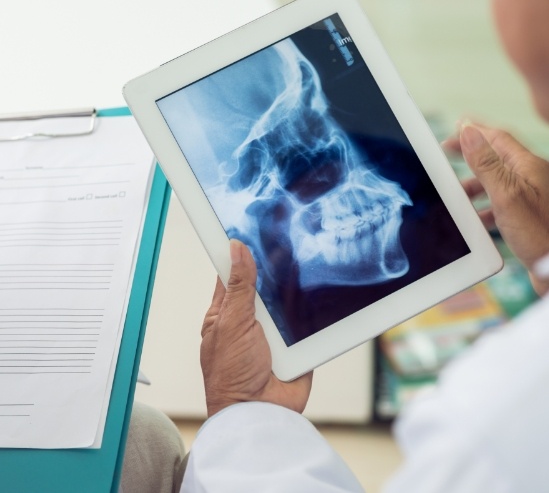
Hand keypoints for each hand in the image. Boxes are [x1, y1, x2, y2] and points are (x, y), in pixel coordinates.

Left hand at [200, 239, 312, 416]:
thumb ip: (238, 286)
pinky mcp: (294, 343)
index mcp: (226, 311)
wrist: (259, 414)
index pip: (232, 272)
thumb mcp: (231, 323)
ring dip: (294, 289)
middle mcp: (250, 318)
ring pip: (287, 299)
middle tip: (288, 238)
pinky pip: (305, 320)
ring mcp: (273, 330)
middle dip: (275, 268)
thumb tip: (236, 249)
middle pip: (265, 282)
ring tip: (307, 258)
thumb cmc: (230, 376)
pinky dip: (311, 310)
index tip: (252, 227)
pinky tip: (320, 290)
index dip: (240, 252)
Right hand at [446, 123, 548, 294]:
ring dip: (476, 185)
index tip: (456, 127)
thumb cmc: (540, 234)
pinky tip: (477, 218)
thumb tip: (469, 132)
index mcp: (528, 167)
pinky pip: (502, 204)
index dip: (475, 131)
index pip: (497, 139)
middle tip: (450, 154)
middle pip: (497, 159)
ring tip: (458, 193)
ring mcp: (532, 198)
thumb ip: (486, 164)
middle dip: (472, 157)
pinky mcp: (530, 218)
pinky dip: (485, 207)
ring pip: (497, 183)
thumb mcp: (506, 195)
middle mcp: (532, 179)